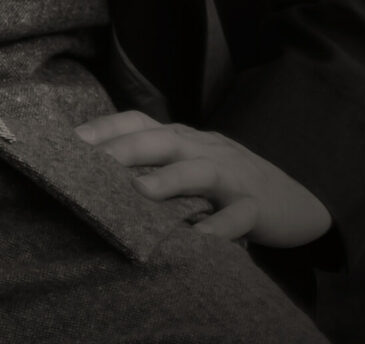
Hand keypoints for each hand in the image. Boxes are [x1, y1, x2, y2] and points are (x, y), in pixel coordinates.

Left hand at [74, 111, 332, 247]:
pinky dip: (220, 228)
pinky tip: (201, 240)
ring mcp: (232, 175)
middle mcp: (204, 149)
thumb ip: (154, 168)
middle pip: (161, 139)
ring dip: (169, 179)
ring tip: (139, 192)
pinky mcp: (257, 206)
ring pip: (199, 169)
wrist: (298, 200)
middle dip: (123, 147)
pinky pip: (238, 216)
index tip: (66, 141)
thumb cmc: (230, 185)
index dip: (103, 128)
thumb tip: (97, 179)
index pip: (137, 123)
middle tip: (87, 161)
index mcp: (183, 138)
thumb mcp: (192, 168)